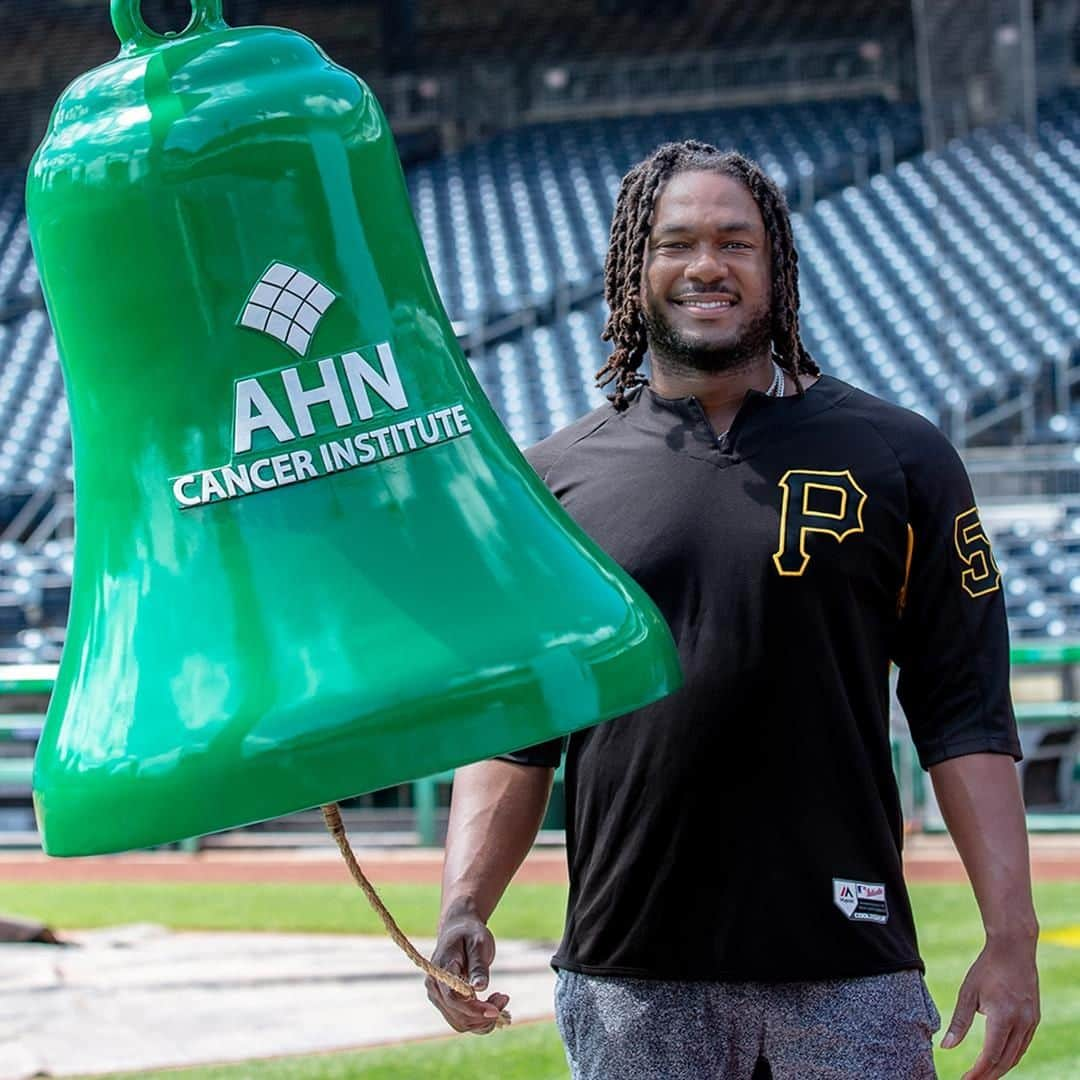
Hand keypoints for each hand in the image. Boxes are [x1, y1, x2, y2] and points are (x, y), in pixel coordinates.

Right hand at [425, 899, 509, 1034]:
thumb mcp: (478, 943)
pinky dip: (479, 1019)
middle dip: (484, 1016)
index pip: (454, 999)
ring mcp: (438, 997)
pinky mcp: (446, 1003)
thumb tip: (480, 987)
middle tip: (505, 998)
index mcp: (440, 970)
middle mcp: (434, 988)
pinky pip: (462, 1021)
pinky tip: (492, 1003)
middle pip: (458, 1016)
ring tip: (501, 999)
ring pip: (461, 1024)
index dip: (475, 1009)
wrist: (459, 930)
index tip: (496, 1009)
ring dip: (483, 1020)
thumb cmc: (470, 933)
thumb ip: (478, 966)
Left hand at [941, 934, 1039, 1078]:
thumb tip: (946, 1047)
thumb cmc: (986, 968)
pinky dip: (1011, 1056)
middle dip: (989, 1075)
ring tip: (984, 1075)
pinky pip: (1023, 1045)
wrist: (1013, 949)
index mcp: (1003, 1018)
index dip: (978, 1072)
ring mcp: (1030, 1022)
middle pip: (1005, 1061)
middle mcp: (1021, 1024)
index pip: (991, 1055)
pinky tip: (1000, 1059)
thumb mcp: (968, 993)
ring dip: (1000, 1068)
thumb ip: (959, 1022)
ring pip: (1017, 1055)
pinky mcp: (1034, 1018)